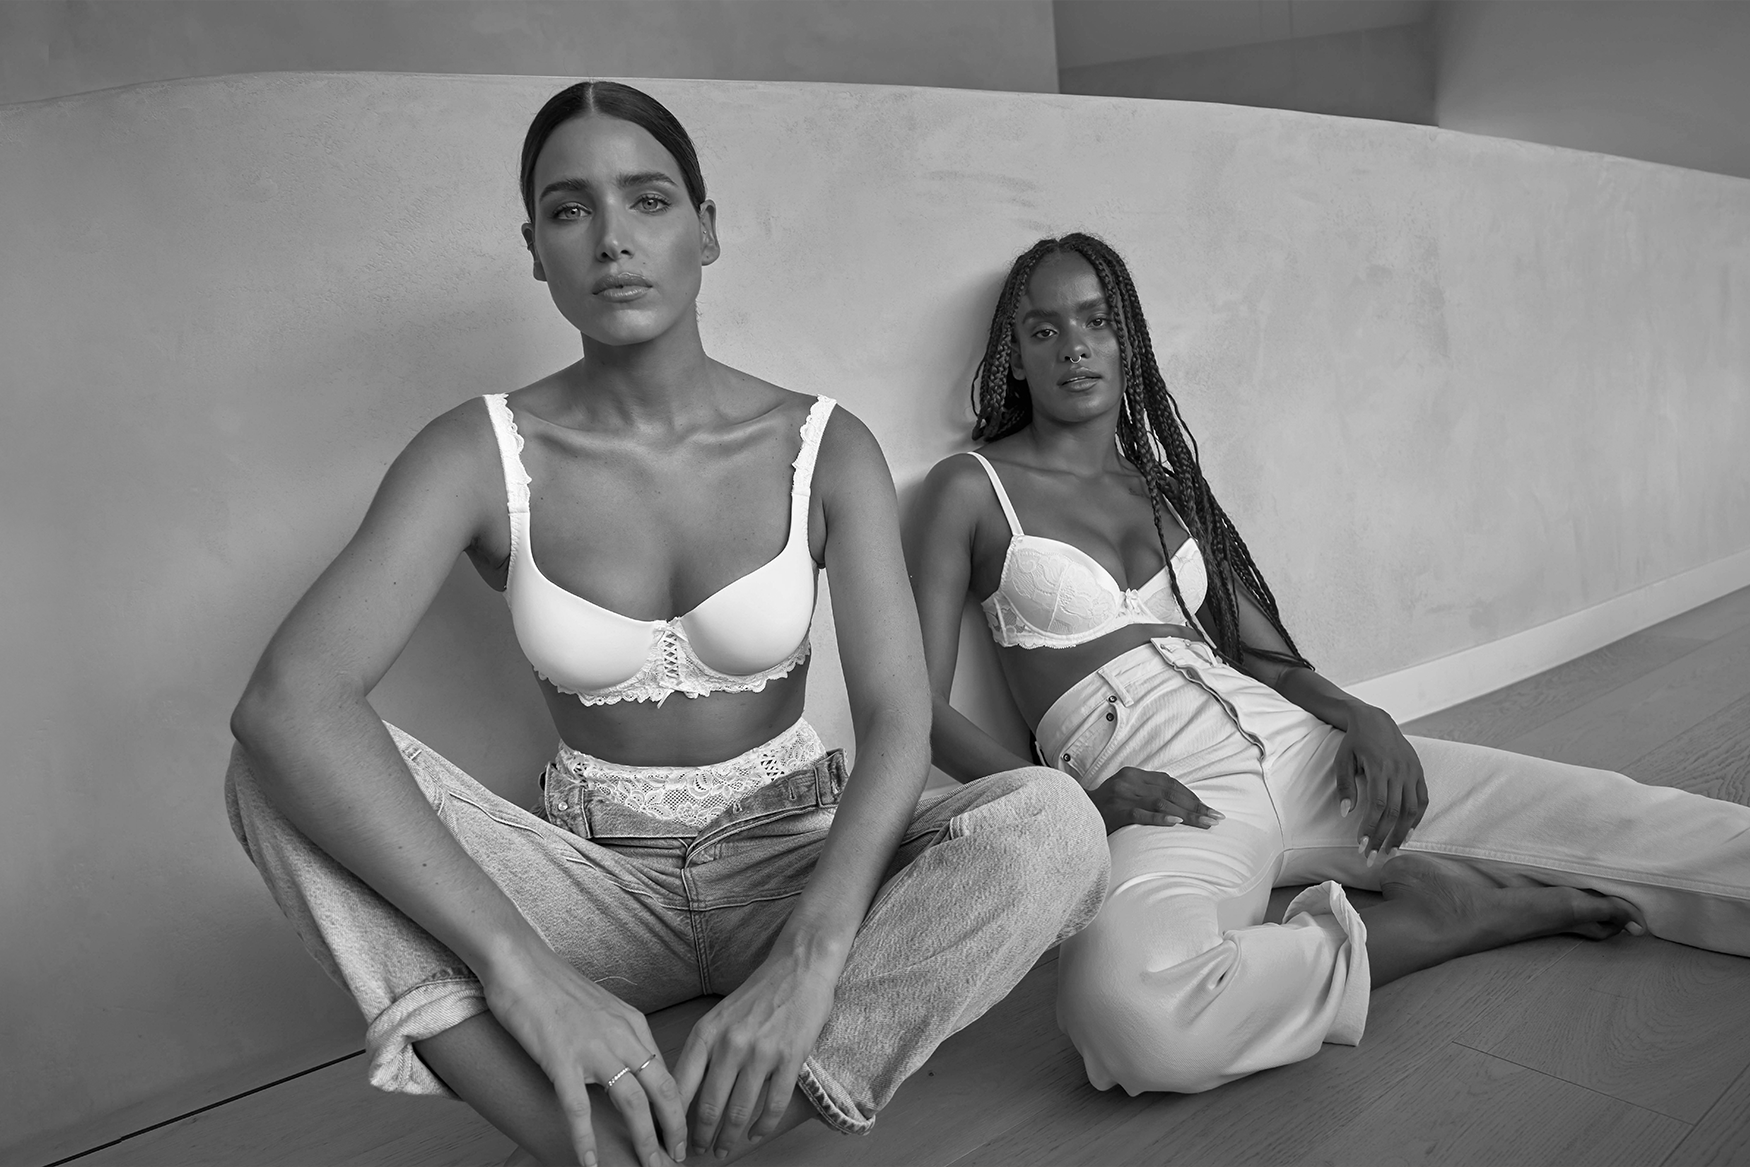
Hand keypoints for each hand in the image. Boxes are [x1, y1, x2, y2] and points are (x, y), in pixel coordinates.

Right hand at [483, 947, 686, 1166]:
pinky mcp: (561, 1059)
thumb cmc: (553, 985)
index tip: (680, 1132)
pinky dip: (586, 1140)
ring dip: (645, 1141)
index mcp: (632, 1023)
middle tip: (678, 1158)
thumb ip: (617, 1035)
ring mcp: (592, 1048)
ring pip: (632, 1104)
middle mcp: (621, 1035)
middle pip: (661, 1090)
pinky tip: (589, 1164)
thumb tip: (627, 1067)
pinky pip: (579, 1109)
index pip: (666, 1072)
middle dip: (674, 1129)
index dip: (676, 1107)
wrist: (519, 962)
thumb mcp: (599, 1008)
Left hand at [674, 942, 837, 1159]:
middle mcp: (730, 1043)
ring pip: (739, 1110)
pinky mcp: (790, 1057)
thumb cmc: (758, 992)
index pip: (681, 1085)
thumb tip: (686, 1092)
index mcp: (707, 1032)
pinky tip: (756, 1134)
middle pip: (709, 1105)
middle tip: (698, 1152)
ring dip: (729, 1137)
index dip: (673, 1118)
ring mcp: (761, 1052)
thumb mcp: (719, 1016)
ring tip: (724, 1150)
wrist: (799, 966)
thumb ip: (704, 1050)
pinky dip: (763, 1126)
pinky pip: (774, 1104)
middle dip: (701, 1137)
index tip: (670, 1137)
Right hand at [1088, 766, 1223, 833]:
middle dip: (1196, 806)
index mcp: (1133, 774)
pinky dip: (1160, 818)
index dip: (1191, 796)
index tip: (1209, 809)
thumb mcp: (1125, 793)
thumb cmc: (1104, 809)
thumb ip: (1147, 793)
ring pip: (1161, 803)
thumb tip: (1180, 805)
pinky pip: (1141, 814)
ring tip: (1205, 823)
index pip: (1169, 783)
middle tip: (1215, 819)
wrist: (1073, 813)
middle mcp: (1129, 781)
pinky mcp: (1115, 811)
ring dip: (1187, 814)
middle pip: (1170, 792)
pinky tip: (1176, 823)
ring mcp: (1121, 796)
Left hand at [1334, 703, 1426, 862]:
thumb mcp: (1343, 760)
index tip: (1361, 846)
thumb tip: (1346, 813)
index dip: (1370, 828)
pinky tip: (1407, 834)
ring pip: (1412, 809)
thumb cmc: (1355, 742)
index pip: (1377, 807)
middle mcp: (1399, 771)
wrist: (1375, 720)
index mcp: (1379, 768)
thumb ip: (1345, 786)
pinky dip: (1417, 819)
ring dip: (1401, 833)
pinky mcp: (1419, 772)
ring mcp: (1412, 772)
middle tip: (1373, 857)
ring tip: (1390, 850)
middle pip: (1394, 813)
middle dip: (1383, 837)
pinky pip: (1423, 800)